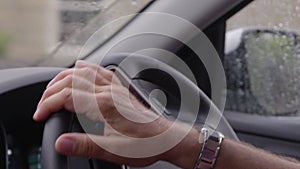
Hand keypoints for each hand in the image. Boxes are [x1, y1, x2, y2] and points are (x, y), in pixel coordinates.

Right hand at [34, 60, 200, 167]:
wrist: (167, 138)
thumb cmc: (146, 144)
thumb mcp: (114, 151)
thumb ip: (86, 145)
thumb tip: (62, 142)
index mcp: (105, 105)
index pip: (67, 96)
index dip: (47, 104)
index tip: (39, 115)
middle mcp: (109, 91)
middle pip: (71, 81)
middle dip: (50, 92)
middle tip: (41, 106)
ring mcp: (116, 87)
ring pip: (84, 72)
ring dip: (64, 78)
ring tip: (51, 88)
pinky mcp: (121, 89)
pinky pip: (100, 71)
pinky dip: (85, 68)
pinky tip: (81, 68)